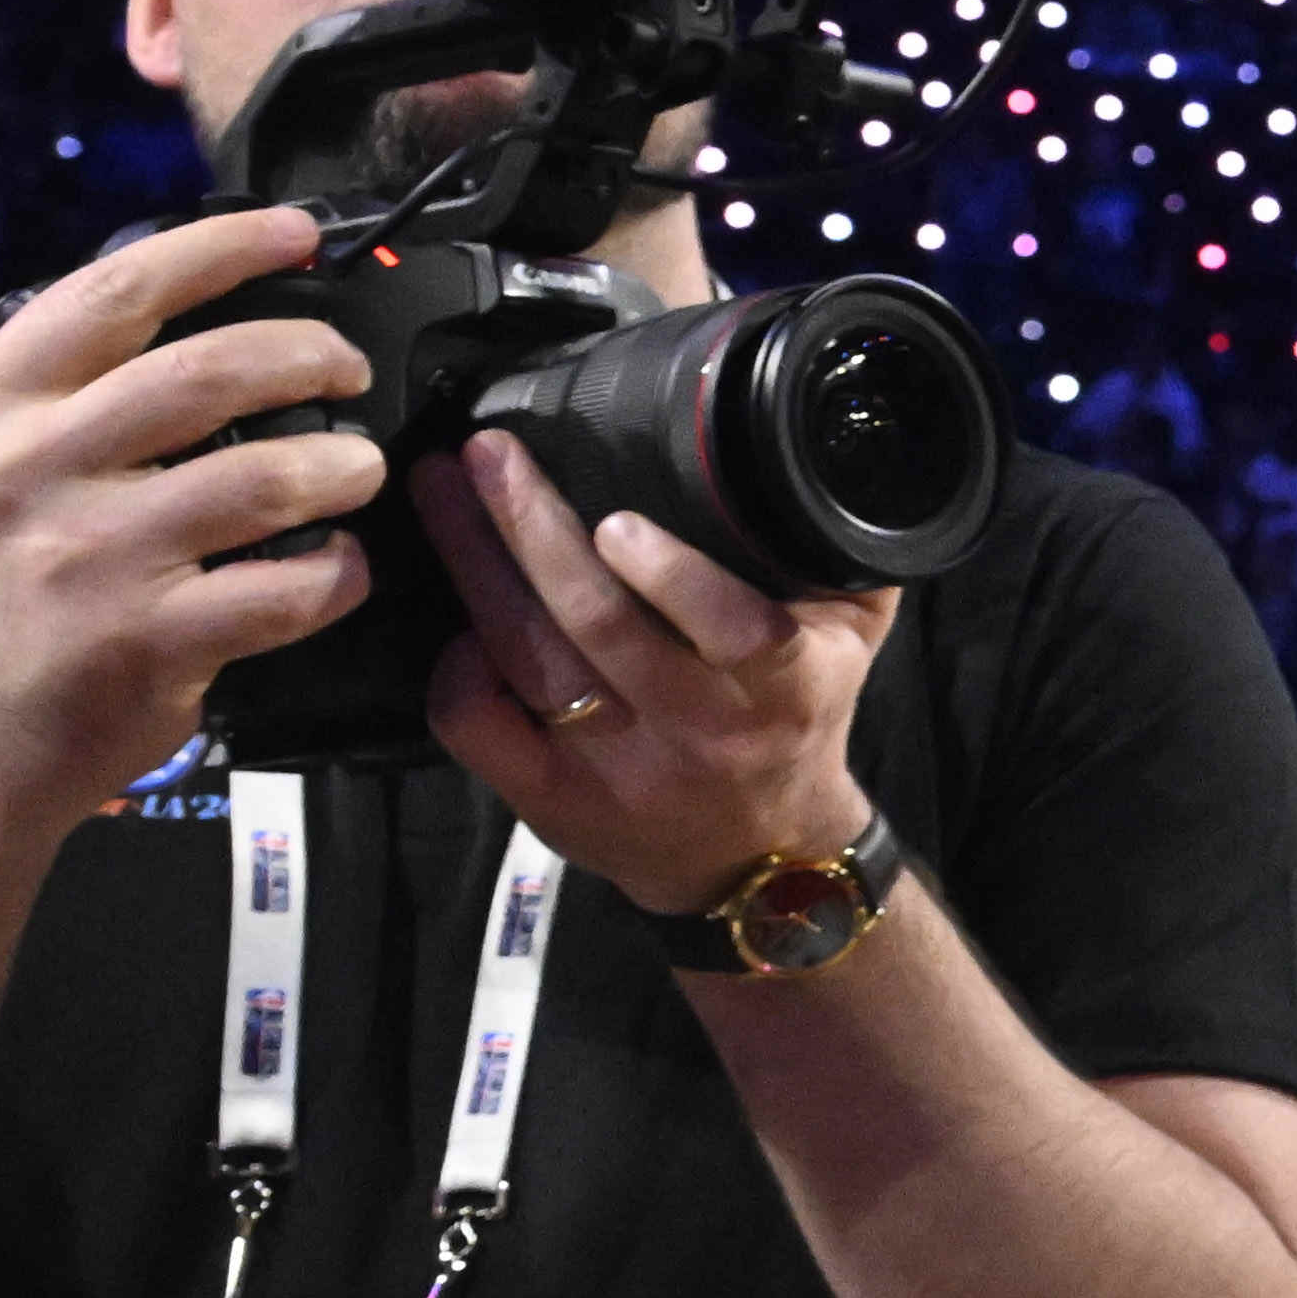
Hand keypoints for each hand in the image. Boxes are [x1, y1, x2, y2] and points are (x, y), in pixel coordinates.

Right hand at [0, 207, 390, 820]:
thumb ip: (68, 390)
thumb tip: (201, 305)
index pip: (116, 290)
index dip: (223, 247)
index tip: (298, 235)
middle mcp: (25, 471)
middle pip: (209, 371)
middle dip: (310, 354)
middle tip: (349, 368)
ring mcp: (86, 559)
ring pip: (265, 477)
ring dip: (342, 465)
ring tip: (358, 469)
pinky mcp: (145, 641)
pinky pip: (285, 588)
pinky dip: (337, 572)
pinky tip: (338, 567)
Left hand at [416, 435, 890, 924]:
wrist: (763, 856)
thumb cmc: (801, 719)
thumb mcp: (855, 641)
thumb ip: (843, 554)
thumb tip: (815, 441)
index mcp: (782, 688)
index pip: (735, 633)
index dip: (673, 578)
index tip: (620, 521)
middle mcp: (698, 729)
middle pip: (597, 625)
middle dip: (531, 528)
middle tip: (487, 453)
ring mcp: (614, 770)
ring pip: (527, 660)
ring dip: (475, 567)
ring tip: (441, 492)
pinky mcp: (550, 800)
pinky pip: (479, 728)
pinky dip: (456, 669)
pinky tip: (456, 617)